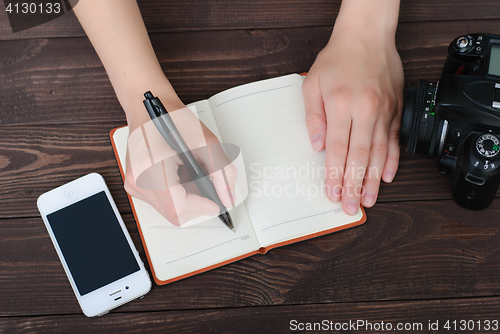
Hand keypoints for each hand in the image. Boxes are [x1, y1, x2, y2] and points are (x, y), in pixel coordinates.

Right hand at [124, 102, 236, 225]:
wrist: (148, 108)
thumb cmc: (172, 119)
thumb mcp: (206, 142)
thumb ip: (222, 173)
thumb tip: (228, 198)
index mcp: (150, 168)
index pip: (177, 207)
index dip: (201, 208)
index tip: (216, 203)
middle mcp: (137, 181)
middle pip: (174, 213)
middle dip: (197, 203)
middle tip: (208, 183)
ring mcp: (134, 185)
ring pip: (169, 210)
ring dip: (188, 199)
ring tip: (194, 174)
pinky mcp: (136, 186)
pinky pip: (163, 202)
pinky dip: (178, 194)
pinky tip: (183, 175)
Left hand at [302, 5, 403, 214]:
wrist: (366, 36)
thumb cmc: (337, 59)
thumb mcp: (312, 84)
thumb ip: (313, 117)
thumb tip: (316, 146)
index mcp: (341, 105)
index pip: (336, 150)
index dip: (334, 175)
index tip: (332, 194)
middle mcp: (365, 111)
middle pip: (359, 157)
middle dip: (354, 186)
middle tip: (350, 207)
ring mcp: (384, 111)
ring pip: (379, 153)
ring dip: (373, 180)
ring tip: (369, 200)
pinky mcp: (395, 110)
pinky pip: (394, 140)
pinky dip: (392, 160)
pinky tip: (388, 177)